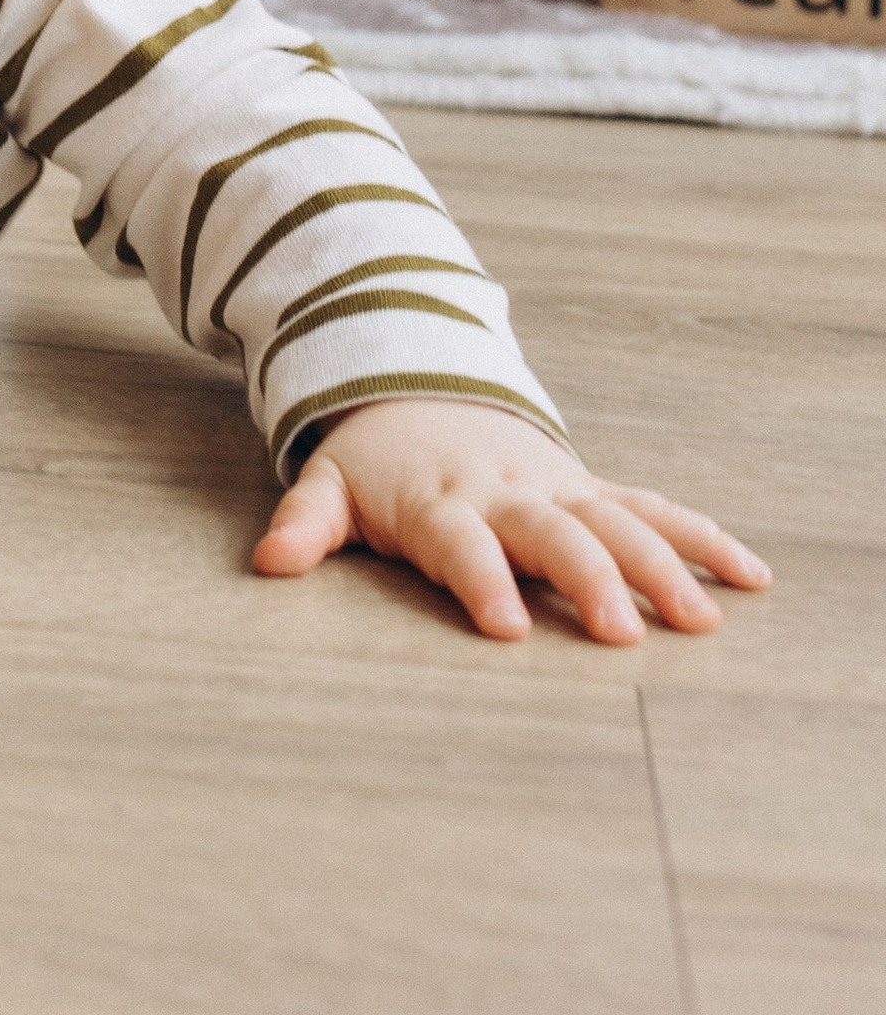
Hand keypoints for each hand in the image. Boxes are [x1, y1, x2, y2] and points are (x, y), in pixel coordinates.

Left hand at [254, 402, 768, 643]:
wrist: (418, 382)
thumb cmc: (375, 458)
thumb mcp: (329, 483)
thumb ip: (306, 523)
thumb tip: (266, 565)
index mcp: (441, 501)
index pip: (460, 543)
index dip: (481, 581)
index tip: (507, 626)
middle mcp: (506, 493)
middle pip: (551, 535)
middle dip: (587, 580)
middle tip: (619, 632)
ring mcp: (556, 488)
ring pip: (616, 522)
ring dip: (659, 566)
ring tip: (700, 619)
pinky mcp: (590, 488)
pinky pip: (653, 508)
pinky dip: (701, 538)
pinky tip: (748, 577)